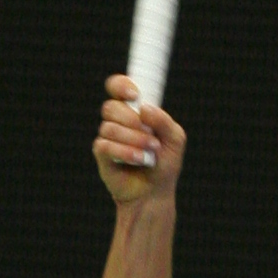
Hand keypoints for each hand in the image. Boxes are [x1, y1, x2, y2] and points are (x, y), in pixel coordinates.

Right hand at [94, 78, 184, 206]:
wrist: (156, 192)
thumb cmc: (165, 163)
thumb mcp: (175, 139)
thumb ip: (164, 120)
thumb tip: (144, 108)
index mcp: (134, 111)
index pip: (116, 87)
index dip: (120, 85)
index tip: (134, 95)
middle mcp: (118, 121)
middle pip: (111, 107)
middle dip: (132, 121)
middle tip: (151, 136)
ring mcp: (108, 137)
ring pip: (109, 127)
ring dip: (134, 139)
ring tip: (150, 152)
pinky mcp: (102, 155)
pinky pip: (106, 145)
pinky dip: (125, 152)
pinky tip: (139, 159)